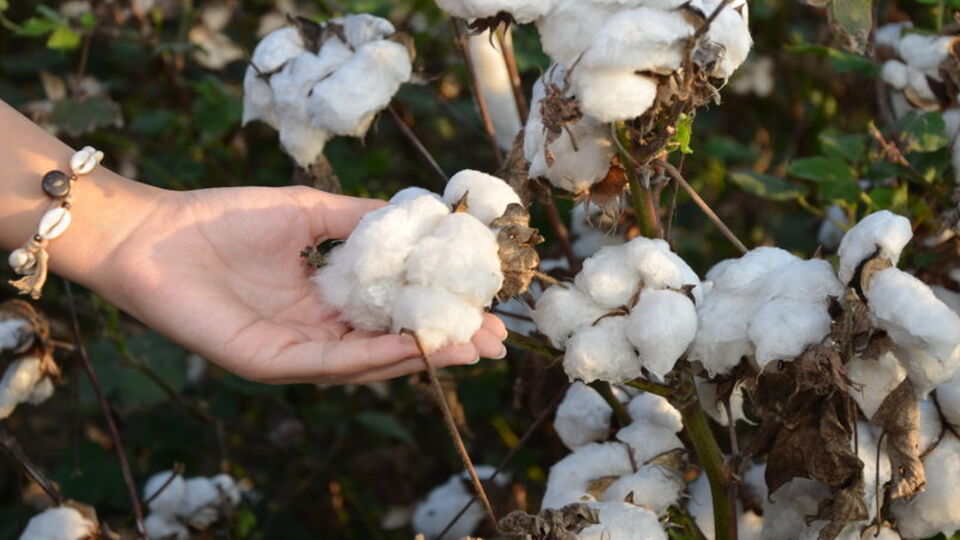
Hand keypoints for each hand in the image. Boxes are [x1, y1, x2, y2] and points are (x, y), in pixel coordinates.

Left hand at [101, 186, 506, 383]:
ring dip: (421, 354)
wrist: (152, 232)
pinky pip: (327, 363)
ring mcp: (292, 351)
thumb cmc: (221, 218)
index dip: (436, 309)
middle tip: (495, 339)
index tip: (483, 303)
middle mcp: (314, 332)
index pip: (391, 312)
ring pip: (366, 361)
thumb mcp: (306, 212)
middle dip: (444, 341)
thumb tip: (418, 215)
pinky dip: (371, 356)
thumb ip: (359, 219)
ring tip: (469, 346)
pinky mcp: (267, 362)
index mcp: (322, 300)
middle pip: (390, 343)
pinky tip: (410, 346)